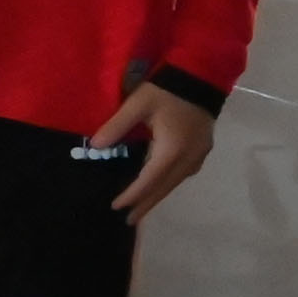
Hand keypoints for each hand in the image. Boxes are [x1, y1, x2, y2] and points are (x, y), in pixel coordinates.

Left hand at [87, 80, 216, 217]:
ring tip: (141, 209)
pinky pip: (183, 174)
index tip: (117, 206)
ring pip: (176, 182)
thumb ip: (116, 126)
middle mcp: (189, 157)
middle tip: (129, 221)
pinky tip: (159, 187)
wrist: (201, 76)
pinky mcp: (202, 149)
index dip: (133, 195)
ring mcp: (199, 154)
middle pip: (165, 187)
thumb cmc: (167, 90)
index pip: (149, 180)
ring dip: (158, 196)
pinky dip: (168, 184)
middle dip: (146, 204)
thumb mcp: (138, 104)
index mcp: (172, 149)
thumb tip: (94, 146)